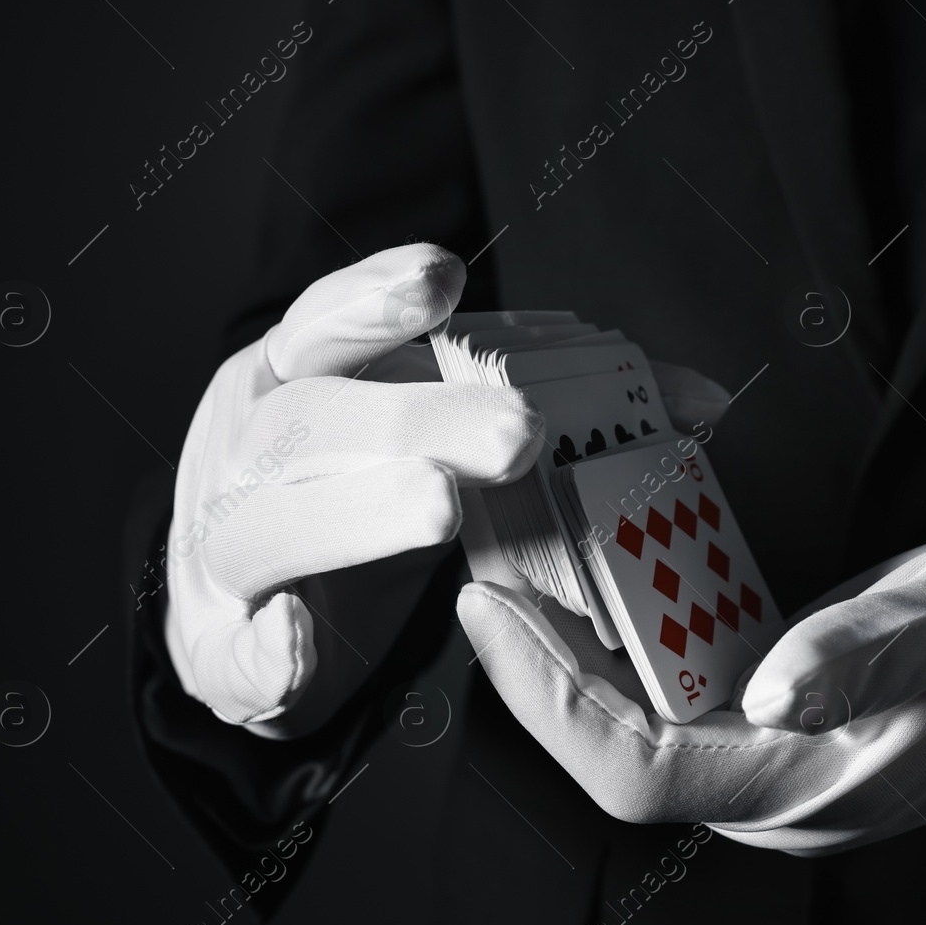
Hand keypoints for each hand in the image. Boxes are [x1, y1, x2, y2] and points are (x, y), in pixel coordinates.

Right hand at [164, 242, 733, 735]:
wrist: (240, 605)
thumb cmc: (354, 492)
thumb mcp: (433, 430)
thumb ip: (558, 405)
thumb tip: (703, 403)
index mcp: (299, 379)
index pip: (328, 322)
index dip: (377, 297)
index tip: (448, 276)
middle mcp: (250, 445)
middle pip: (315, 417)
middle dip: (415, 416)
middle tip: (517, 435)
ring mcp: (223, 539)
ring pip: (269, 522)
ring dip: (353, 516)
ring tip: (436, 510)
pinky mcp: (222, 638)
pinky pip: (235, 645)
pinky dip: (267, 648)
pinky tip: (298, 647)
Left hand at [456, 521, 925, 852]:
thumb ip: (867, 656)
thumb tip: (770, 690)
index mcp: (807, 789)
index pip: (632, 768)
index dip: (545, 694)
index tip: (489, 607)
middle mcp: (772, 784)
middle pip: (612, 738)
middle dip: (534, 656)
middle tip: (483, 555)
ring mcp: (775, 749)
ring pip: (636, 708)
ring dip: (570, 636)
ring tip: (520, 549)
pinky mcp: (783, 709)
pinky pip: (677, 680)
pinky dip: (628, 622)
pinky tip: (603, 563)